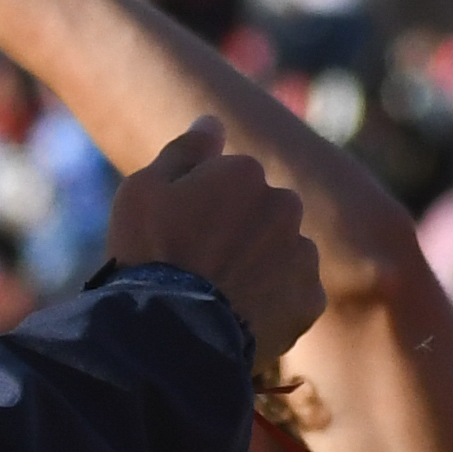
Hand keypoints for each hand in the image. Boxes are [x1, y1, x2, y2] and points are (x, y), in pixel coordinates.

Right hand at [105, 119, 323, 368]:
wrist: (171, 330)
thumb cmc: (149, 255)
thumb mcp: (142, 191)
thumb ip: (183, 150)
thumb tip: (214, 121)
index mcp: (244, 172)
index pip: (229, 179)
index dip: (200, 205)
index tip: (176, 232)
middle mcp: (285, 204)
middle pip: (263, 212)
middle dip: (239, 230)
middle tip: (198, 265)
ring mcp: (302, 254)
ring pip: (281, 252)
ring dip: (258, 265)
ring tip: (216, 296)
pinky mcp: (310, 300)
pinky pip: (293, 294)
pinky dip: (271, 303)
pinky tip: (235, 315)